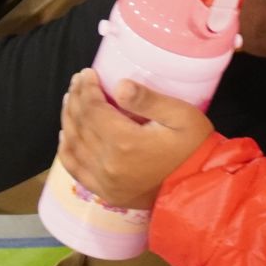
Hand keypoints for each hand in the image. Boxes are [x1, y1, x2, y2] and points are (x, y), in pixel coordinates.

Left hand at [59, 71, 214, 209]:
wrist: (199, 188)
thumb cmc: (193, 148)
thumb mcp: (181, 116)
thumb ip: (148, 100)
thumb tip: (120, 85)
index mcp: (125, 142)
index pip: (93, 109)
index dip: (86, 88)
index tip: (87, 73)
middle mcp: (108, 163)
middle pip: (80, 124)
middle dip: (76, 99)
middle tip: (78, 82)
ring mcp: (104, 181)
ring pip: (73, 145)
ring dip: (69, 120)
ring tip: (71, 101)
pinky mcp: (105, 192)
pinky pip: (75, 169)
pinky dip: (66, 150)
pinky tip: (67, 135)